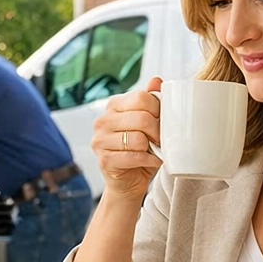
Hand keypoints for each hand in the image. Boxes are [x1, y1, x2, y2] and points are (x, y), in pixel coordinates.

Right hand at [90, 76, 162, 200]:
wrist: (128, 181)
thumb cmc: (139, 150)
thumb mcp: (146, 123)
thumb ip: (151, 101)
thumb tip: (156, 80)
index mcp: (113, 106)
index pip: (141, 97)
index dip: (158, 109)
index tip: (162, 121)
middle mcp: (102, 121)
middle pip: (142, 118)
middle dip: (157, 131)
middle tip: (161, 140)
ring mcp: (100, 141)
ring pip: (138, 139)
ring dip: (152, 148)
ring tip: (153, 151)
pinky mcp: (104, 160)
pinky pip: (134, 157)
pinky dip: (148, 161)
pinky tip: (150, 161)